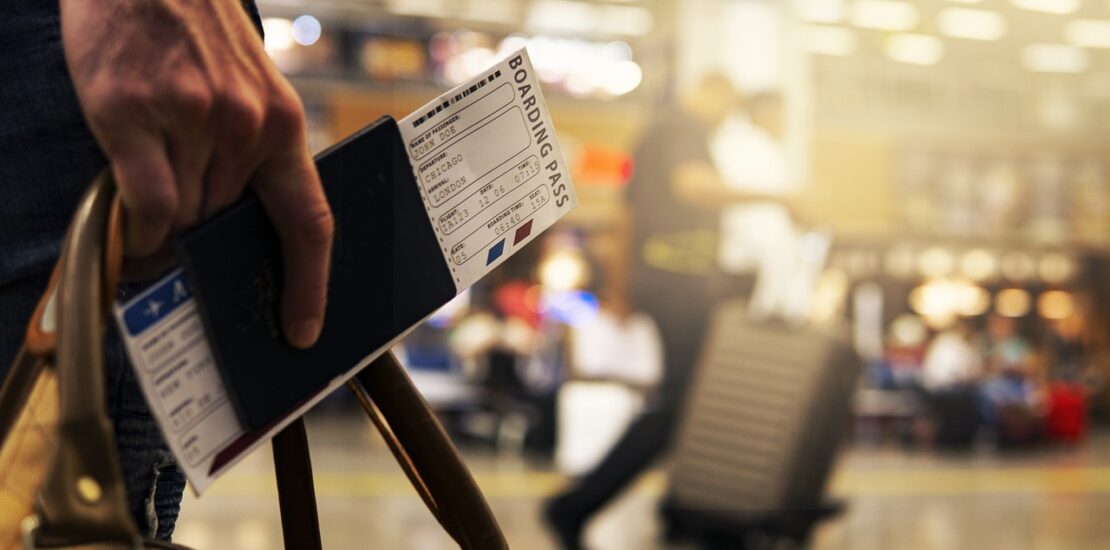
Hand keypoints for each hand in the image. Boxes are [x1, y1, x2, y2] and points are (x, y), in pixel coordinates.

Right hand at [60, 0, 332, 347]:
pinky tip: (134, 223)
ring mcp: (188, 120)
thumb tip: (234, 232)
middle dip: (205, 237)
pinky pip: (143, 203)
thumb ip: (251, 157)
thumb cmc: (198, 38)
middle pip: (225, 225)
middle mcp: (243, 126)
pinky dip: (138, 227)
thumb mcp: (251, 93)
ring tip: (151, 204)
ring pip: (182, 218)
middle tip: (185, 235)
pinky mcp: (130, 114)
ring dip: (166, 227)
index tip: (303, 329)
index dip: (310, 284)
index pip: (309, 221)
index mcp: (282, 126)